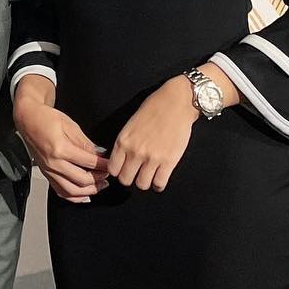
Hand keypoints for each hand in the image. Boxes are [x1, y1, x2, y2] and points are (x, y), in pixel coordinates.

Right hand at [13, 77, 108, 202]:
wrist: (28, 119)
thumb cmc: (46, 118)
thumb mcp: (70, 125)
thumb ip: (85, 143)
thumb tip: (100, 155)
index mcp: (60, 149)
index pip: (88, 162)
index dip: (104, 165)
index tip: (112, 165)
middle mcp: (53, 163)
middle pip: (82, 180)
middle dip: (98, 179)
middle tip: (108, 175)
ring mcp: (48, 171)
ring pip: (72, 191)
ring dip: (89, 191)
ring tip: (99, 186)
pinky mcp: (46, 174)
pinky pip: (61, 191)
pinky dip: (74, 197)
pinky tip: (84, 194)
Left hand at [107, 76, 198, 192]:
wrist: (175, 103)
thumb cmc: (153, 109)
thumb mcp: (131, 124)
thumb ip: (125, 142)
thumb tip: (121, 159)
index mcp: (123, 141)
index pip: (113, 169)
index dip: (118, 171)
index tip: (124, 169)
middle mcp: (135, 151)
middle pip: (125, 180)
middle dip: (131, 178)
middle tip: (137, 172)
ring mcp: (152, 158)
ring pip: (142, 185)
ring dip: (145, 181)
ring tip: (149, 174)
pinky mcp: (168, 162)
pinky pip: (159, 184)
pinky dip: (158, 184)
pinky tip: (160, 176)